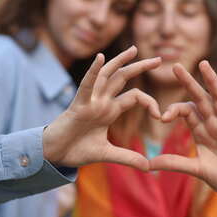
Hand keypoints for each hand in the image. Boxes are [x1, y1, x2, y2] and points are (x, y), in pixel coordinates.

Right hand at [43, 46, 160, 170]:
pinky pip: (86, 85)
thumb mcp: (107, 154)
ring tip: (134, 49)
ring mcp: (90, 101)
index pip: (135, 97)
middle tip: (158, 59)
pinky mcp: (78, 105)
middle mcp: (102, 101)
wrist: (55, 154)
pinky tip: (100, 57)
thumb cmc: (77, 150)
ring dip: (120, 61)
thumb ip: (127, 157)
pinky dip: (93, 71)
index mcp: (110, 110)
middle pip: (123, 78)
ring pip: (107, 75)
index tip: (161, 117)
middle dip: (140, 67)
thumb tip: (148, 167)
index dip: (150, 102)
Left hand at [150, 61, 216, 215]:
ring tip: (204, 64)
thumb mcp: (197, 170)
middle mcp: (215, 124)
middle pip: (200, 99)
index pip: (186, 112)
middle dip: (188, 83)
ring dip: (212, 81)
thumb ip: (175, 164)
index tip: (162, 117)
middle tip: (175, 66)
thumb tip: (148, 164)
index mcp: (202, 131)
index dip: (174, 110)